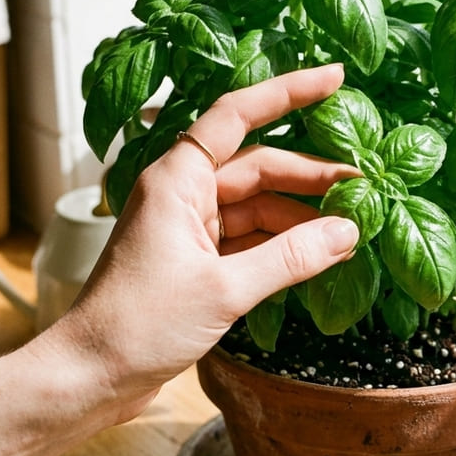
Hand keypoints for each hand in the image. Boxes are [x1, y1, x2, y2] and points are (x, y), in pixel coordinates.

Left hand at [40, 65, 360, 421]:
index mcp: (177, 180)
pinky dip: (283, 245)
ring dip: (301, 215)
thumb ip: (291, 258)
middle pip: (258, 165)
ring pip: (258, 205)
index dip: (289, 93)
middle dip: (312, 173)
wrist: (90, 376)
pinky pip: (249, 239)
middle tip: (366, 184)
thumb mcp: (224, 289)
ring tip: (352, 228)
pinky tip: (319, 255)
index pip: (238, 115)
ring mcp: (188, 228)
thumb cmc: (137, 325)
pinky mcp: (195, 262)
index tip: (335, 79)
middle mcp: (182, 194)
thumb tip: (348, 232)